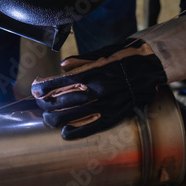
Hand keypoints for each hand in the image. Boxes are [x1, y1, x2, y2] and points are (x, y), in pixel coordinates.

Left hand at [31, 40, 166, 139]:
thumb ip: (80, 61)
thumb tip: (62, 66)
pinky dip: (76, 132)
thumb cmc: (124, 57)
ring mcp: (106, 104)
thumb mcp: (101, 53)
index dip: (43, 88)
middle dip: (45, 104)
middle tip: (39, 104)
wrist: (151, 66)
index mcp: (92, 71)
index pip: (60, 82)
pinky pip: (92, 127)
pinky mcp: (115, 115)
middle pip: (62, 101)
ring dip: (55, 118)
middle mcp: (97, 89)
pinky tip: (65, 133)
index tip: (35, 90)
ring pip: (72, 116)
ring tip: (48, 118)